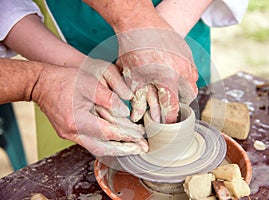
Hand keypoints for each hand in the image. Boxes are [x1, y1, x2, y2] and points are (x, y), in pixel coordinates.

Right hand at [32, 59, 148, 155]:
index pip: (108, 133)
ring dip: (115, 149)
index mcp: (77, 121)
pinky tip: (116, 141)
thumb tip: (125, 112)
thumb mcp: (89, 83)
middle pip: (103, 149)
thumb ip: (108, 98)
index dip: (127, 135)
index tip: (141, 137)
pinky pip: (90, 143)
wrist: (40, 83)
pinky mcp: (68, 133)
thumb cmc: (65, 79)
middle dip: (124, 150)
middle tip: (141, 149)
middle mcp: (72, 132)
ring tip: (133, 147)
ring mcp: (68, 134)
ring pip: (96, 148)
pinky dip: (105, 143)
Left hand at [116, 28, 197, 122]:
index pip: (173, 109)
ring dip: (182, 89)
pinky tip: (170, 71)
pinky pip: (190, 69)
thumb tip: (138, 118)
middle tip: (166, 103)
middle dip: (178, 103)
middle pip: (188, 97)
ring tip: (168, 87)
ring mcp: (187, 60)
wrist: (138, 21)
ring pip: (192, 82)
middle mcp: (183, 71)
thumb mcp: (132, 77)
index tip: (165, 124)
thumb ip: (138, 99)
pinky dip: (183, 75)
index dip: (168, 119)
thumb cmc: (132, 49)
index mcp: (169, 80)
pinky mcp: (187, 52)